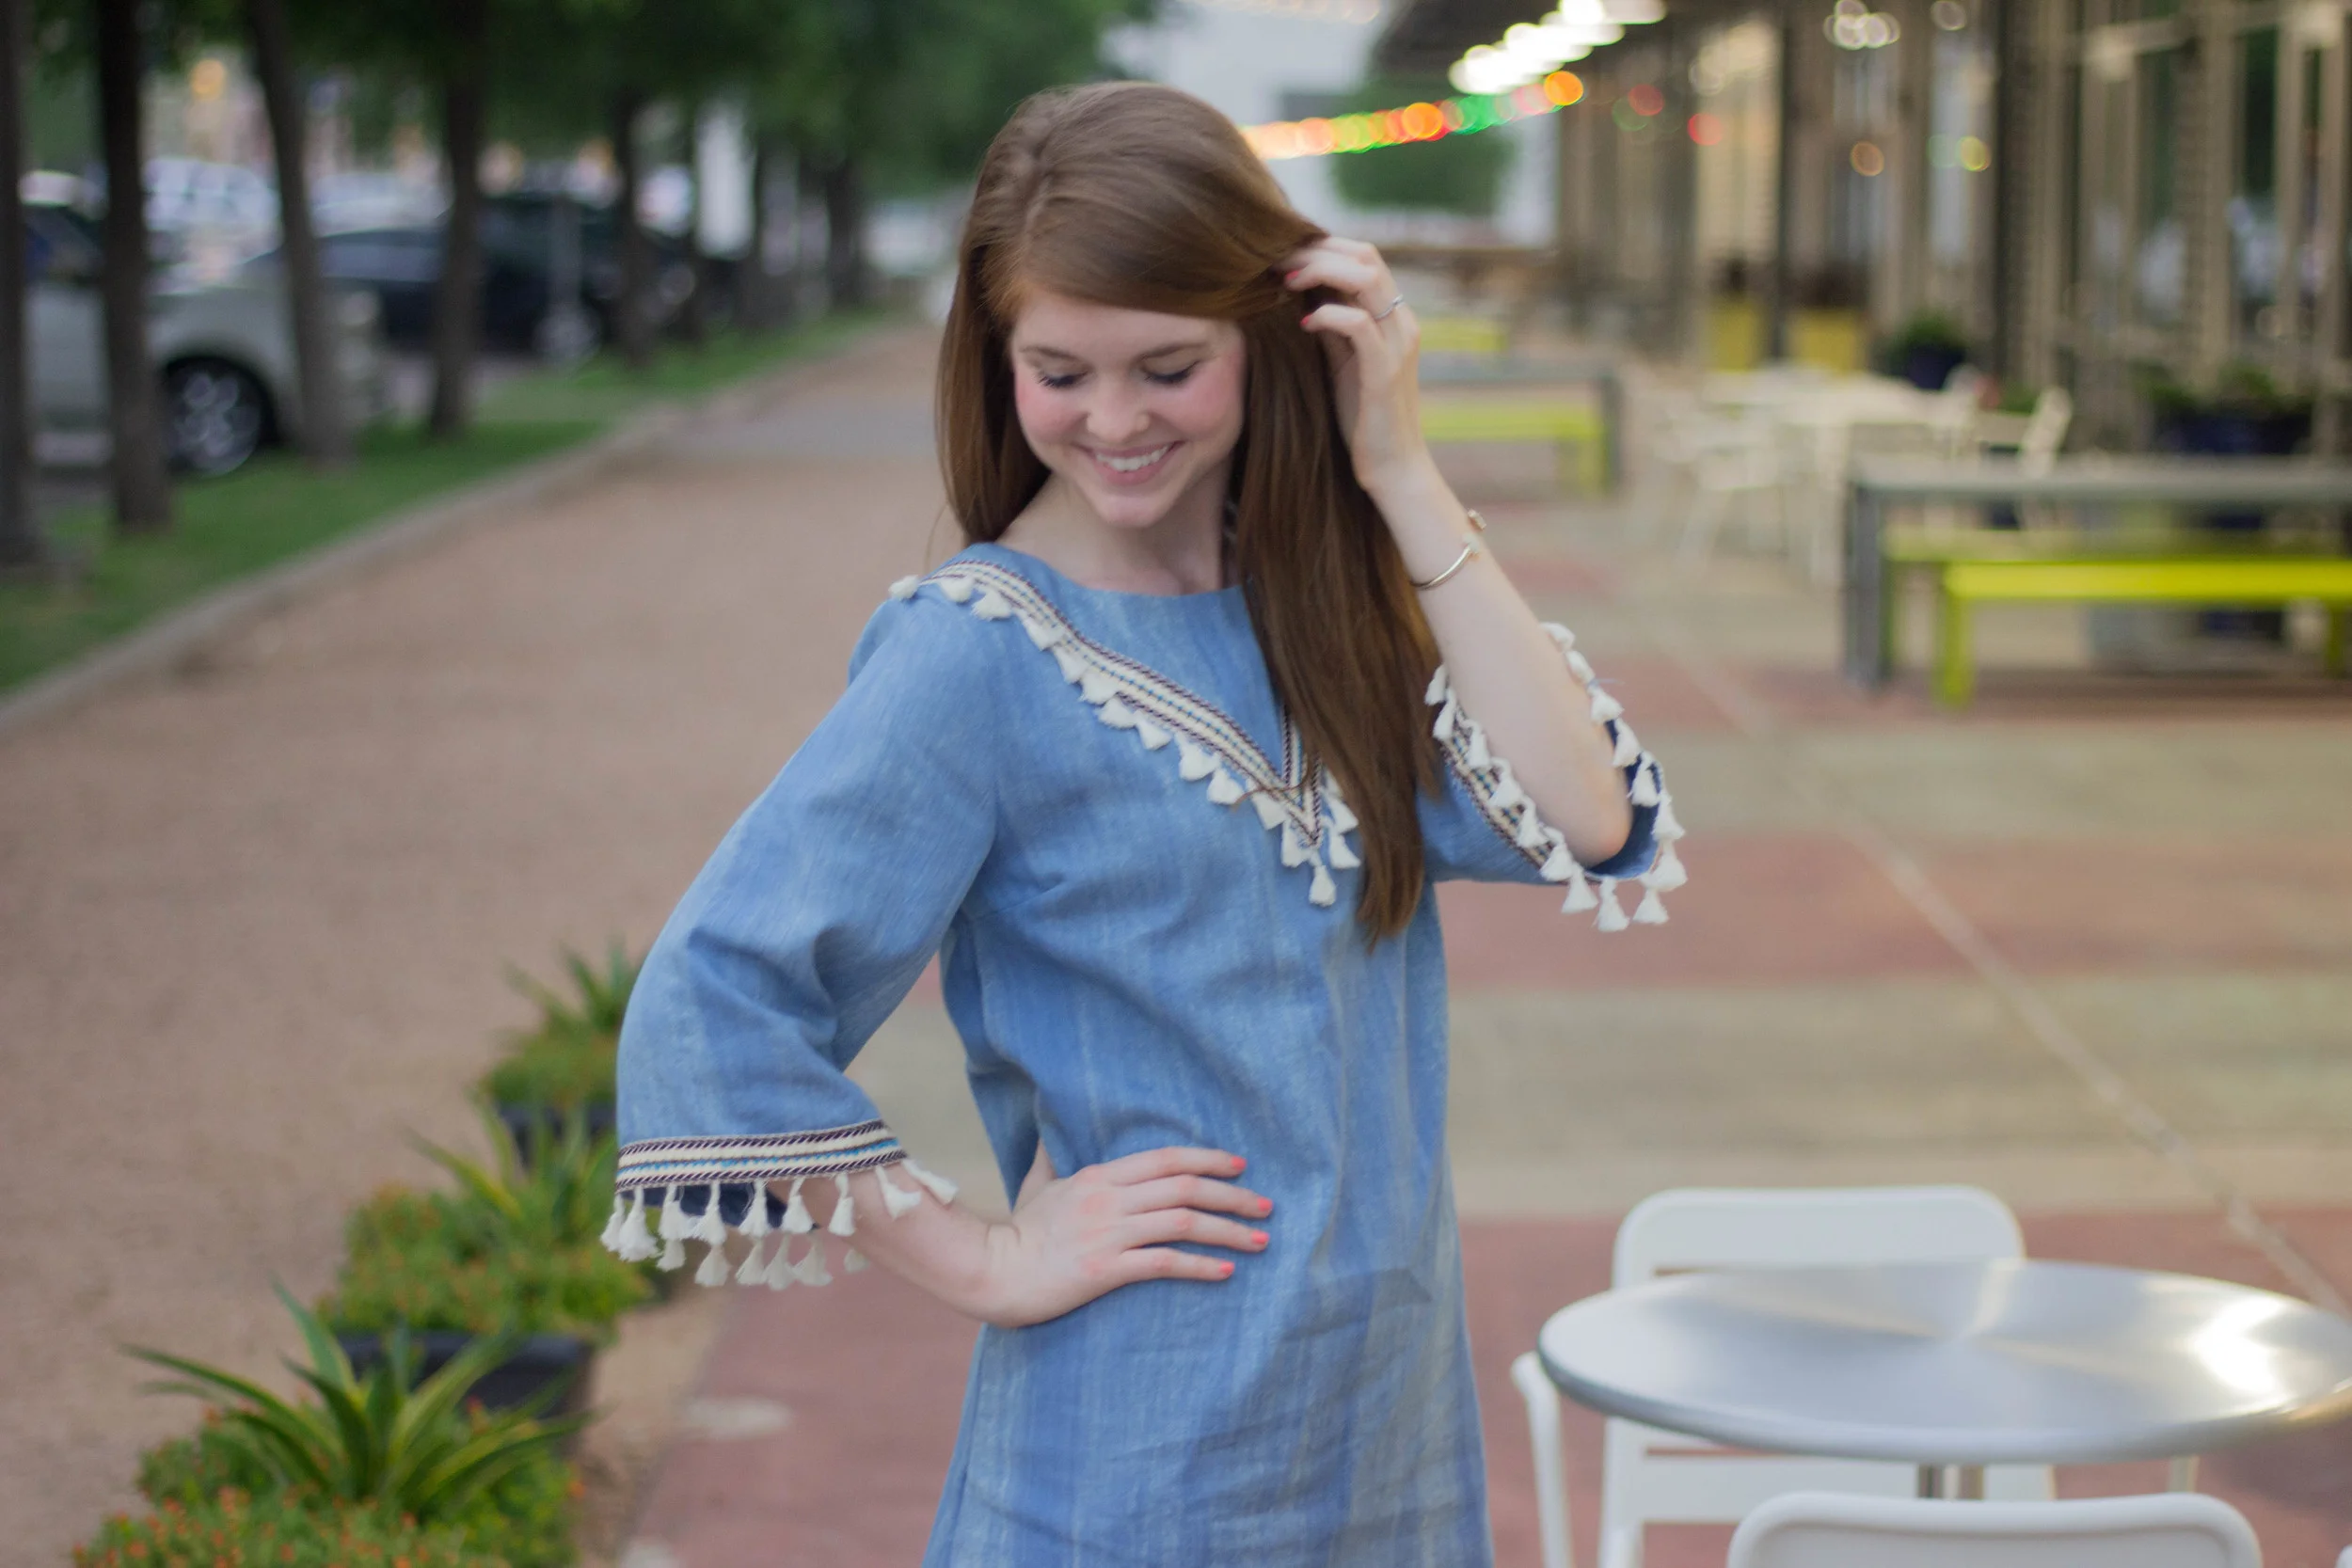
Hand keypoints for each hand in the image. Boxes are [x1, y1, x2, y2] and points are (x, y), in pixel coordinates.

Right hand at [973, 1144, 1271, 1327]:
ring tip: (1260, 1241)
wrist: (992, 1271)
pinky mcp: (1105, 1269)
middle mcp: (1110, 1198)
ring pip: (1183, 1222)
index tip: (1241, 1166)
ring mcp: (1108, 1233)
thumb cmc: (1019, 1232)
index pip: (1167, 1159)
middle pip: (1186, 1187)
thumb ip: (1053, 1160)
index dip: (1208, 1159)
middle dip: (1233, 1195)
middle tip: (1266, 1206)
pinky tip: (1224, 1272)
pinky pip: (1163, 1263)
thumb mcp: (1038, 1185)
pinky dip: (1199, 1266)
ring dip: (1228, 1230)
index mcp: (1100, 1176)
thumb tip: (1051, 1135)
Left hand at [1285, 237, 1432, 498]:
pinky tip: (1303, 325)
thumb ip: (1329, 325)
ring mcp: (1398, 345)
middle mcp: (1401, 322)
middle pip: (1365, 257)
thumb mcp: (1341, 361)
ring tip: (1284, 282)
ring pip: (1365, 279)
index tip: (1281, 254)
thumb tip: (1296, 293)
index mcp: (1393, 317)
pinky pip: (1358, 325)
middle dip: (1316, 251)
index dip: (1322, 246)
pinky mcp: (1385, 372)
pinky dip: (1327, 315)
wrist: (1394, 469)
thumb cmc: (1362, 417)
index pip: (1364, 257)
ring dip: (1320, 272)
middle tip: (1274, 260)